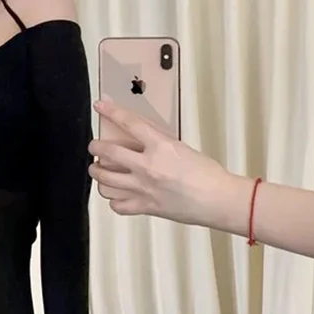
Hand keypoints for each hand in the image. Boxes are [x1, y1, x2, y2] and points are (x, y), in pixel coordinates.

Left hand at [88, 100, 242, 228]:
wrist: (218, 200)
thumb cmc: (207, 174)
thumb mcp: (181, 148)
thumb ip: (158, 143)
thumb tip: (140, 140)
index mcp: (160, 147)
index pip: (129, 123)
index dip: (111, 112)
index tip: (100, 106)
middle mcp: (147, 167)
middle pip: (108, 152)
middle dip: (96, 147)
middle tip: (94, 146)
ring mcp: (144, 188)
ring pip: (105, 179)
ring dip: (97, 172)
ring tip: (98, 169)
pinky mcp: (145, 207)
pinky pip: (117, 205)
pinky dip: (114, 199)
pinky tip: (116, 194)